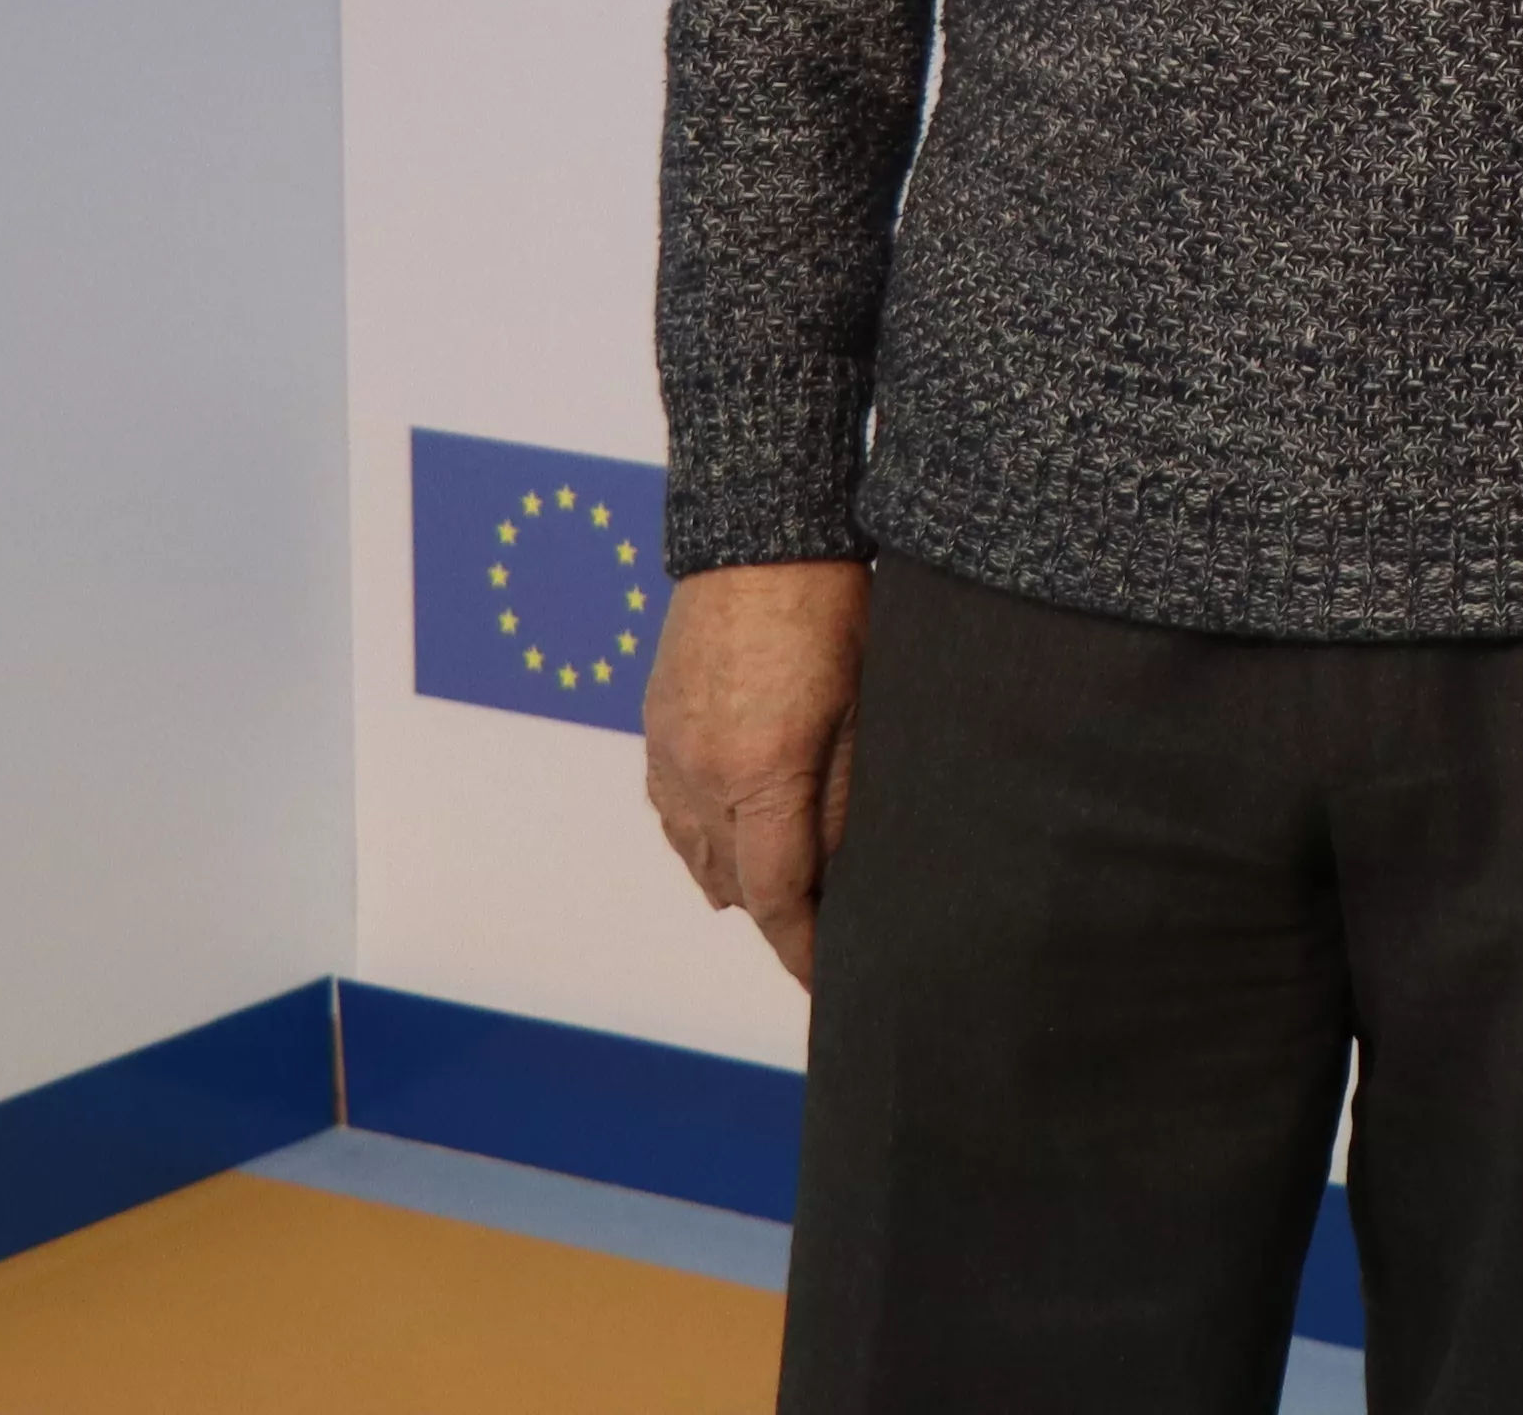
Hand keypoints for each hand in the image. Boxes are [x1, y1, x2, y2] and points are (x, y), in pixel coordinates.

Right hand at [644, 560, 868, 985]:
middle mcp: (701, 775)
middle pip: (735, 887)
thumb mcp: (866, 708)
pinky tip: (737, 838)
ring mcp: (669, 753)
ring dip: (741, 879)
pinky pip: (673, 813)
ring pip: (697, 857)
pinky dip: (704, 839)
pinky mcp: (655, 729)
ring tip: (792, 889)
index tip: (831, 986)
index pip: (779, 898)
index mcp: (760, 775)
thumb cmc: (834, 611)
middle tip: (829, 932)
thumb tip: (839, 875)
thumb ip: (849, 800)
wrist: (760, 536)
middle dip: (780, 917)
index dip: (805, 952)